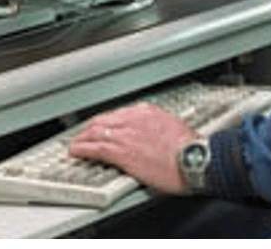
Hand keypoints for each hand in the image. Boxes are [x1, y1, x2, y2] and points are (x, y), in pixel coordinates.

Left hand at [67, 102, 199, 194]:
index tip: (99, 128)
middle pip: (101, 120)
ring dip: (81, 139)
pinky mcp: (122, 153)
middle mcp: (132, 119)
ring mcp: (125, 135)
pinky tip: (76, 153)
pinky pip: (95, 148)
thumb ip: (155, 125)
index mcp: (144, 112)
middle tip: (81, 136)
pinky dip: (82, 150)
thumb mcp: (172, 126)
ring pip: (94, 132)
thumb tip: (149, 132)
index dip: (103, 122)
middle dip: (88, 129)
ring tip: (75, 145)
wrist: (195, 159)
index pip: (115, 114)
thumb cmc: (190, 148)